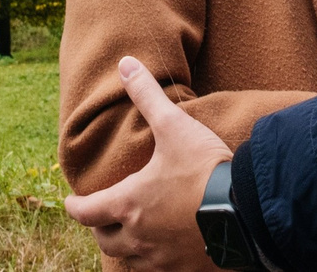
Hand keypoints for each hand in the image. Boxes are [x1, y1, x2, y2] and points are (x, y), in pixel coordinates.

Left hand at [62, 57, 230, 270]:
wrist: (247, 211)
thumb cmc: (205, 168)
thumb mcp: (175, 127)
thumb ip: (147, 96)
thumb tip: (126, 64)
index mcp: (129, 203)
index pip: (87, 212)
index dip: (74, 207)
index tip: (70, 202)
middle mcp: (140, 237)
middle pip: (106, 242)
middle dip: (100, 229)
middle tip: (101, 219)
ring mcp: (164, 258)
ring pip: (132, 260)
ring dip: (127, 247)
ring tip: (131, 235)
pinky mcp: (188, 270)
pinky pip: (161, 270)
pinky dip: (155, 260)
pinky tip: (164, 251)